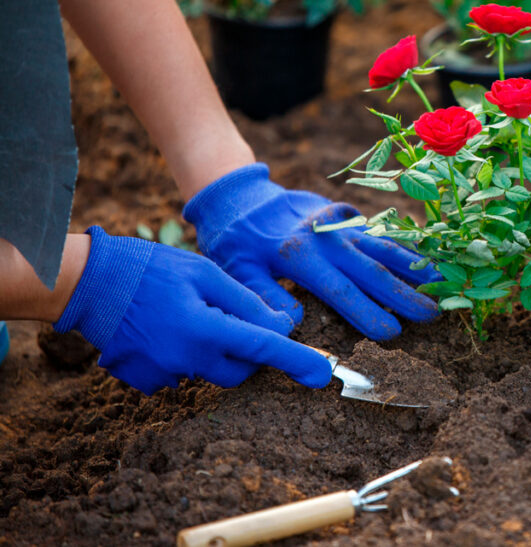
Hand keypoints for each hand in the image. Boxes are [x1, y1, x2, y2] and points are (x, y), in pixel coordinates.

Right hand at [55, 226, 331, 394]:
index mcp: (204, 329)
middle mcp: (186, 359)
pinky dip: (185, 355)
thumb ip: (245, 302)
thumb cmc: (150, 268)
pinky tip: (166, 329)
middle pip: (240, 371)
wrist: (88, 282)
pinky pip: (182, 374)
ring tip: (187, 314)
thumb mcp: (204, 273)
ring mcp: (163, 375)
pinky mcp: (145, 381)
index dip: (298, 361)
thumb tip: (282, 326)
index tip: (323, 374)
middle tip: (232, 318)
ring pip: (210, 372)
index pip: (263, 349)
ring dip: (214, 350)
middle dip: (249, 352)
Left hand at [183, 164, 439, 339]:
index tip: (393, 334)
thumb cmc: (235, 239)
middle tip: (432, 315)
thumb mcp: (236, 269)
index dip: (368, 313)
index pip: (340, 291)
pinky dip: (402, 245)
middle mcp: (327, 238)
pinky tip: (422, 256)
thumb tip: (290, 324)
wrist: (240, 193)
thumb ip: (262, 296)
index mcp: (299, 256)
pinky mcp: (345, 215)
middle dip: (404, 295)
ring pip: (381, 247)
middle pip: (372, 270)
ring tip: (439, 281)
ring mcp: (339, 224)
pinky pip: (378, 232)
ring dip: (412, 266)